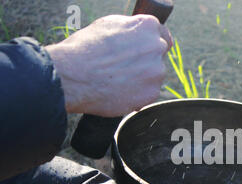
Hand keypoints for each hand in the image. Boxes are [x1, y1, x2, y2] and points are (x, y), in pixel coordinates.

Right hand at [45, 15, 172, 116]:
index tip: (144, 52)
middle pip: (158, 57)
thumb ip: (131, 29)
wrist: (73, 76)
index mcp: (148, 26)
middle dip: (145, 62)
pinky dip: (136, 95)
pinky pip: (147, 94)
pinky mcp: (151, 93)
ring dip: (141, 79)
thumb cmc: (85, 49)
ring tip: (116, 80)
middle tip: (123, 68)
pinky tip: (118, 91)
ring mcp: (156, 72)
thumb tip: (139, 34)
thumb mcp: (108, 24)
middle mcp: (157, 47)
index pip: (163, 35)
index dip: (151, 44)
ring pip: (153, 77)